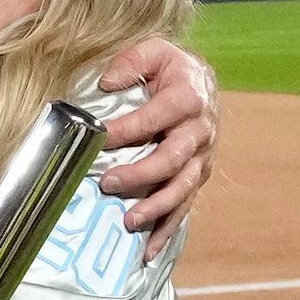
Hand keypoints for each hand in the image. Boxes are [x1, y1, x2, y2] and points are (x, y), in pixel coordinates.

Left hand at [93, 37, 219, 238]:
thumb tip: (106, 83)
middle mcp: (200, 130)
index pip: (153, 118)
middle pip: (172, 159)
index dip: (125, 131)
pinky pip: (185, 205)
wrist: (202, 80)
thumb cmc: (171, 67)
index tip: (97, 140)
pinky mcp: (198, 175)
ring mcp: (202, 157)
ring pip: (182, 188)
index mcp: (188, 98)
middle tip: (108, 183)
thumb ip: (131, 61)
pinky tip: (148, 250)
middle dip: (140, 175)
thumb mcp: (155, 50)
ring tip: (129, 221)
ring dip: (156, 207)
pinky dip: (167, 229)